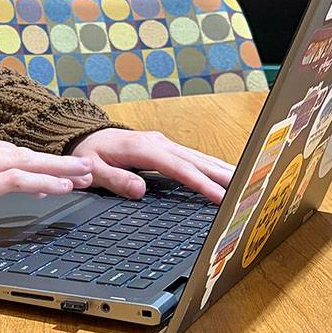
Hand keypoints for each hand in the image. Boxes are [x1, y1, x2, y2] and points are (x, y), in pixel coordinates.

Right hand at [0, 124, 95, 244]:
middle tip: (85, 166)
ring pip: (23, 162)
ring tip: (85, 176)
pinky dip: (43, 181)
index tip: (55, 168)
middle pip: (19, 151)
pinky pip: (15, 180)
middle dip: (55, 159)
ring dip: (59, 170)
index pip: (1, 148)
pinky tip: (62, 187)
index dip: (31, 159)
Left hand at [70, 128, 234, 203]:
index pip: (179, 169)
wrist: (84, 135)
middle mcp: (158, 143)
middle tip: (247, 189)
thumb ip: (115, 180)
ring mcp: (163, 143)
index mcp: (143, 148)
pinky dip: (212, 166)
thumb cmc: (89, 153)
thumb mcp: (93, 169)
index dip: (201, 184)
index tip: (220, 197)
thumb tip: (140, 192)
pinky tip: (225, 174)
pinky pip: (193, 158)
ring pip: (199, 157)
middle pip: (196, 161)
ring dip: (222, 169)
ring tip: (246, 182)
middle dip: (223, 175)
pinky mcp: (165, 147)